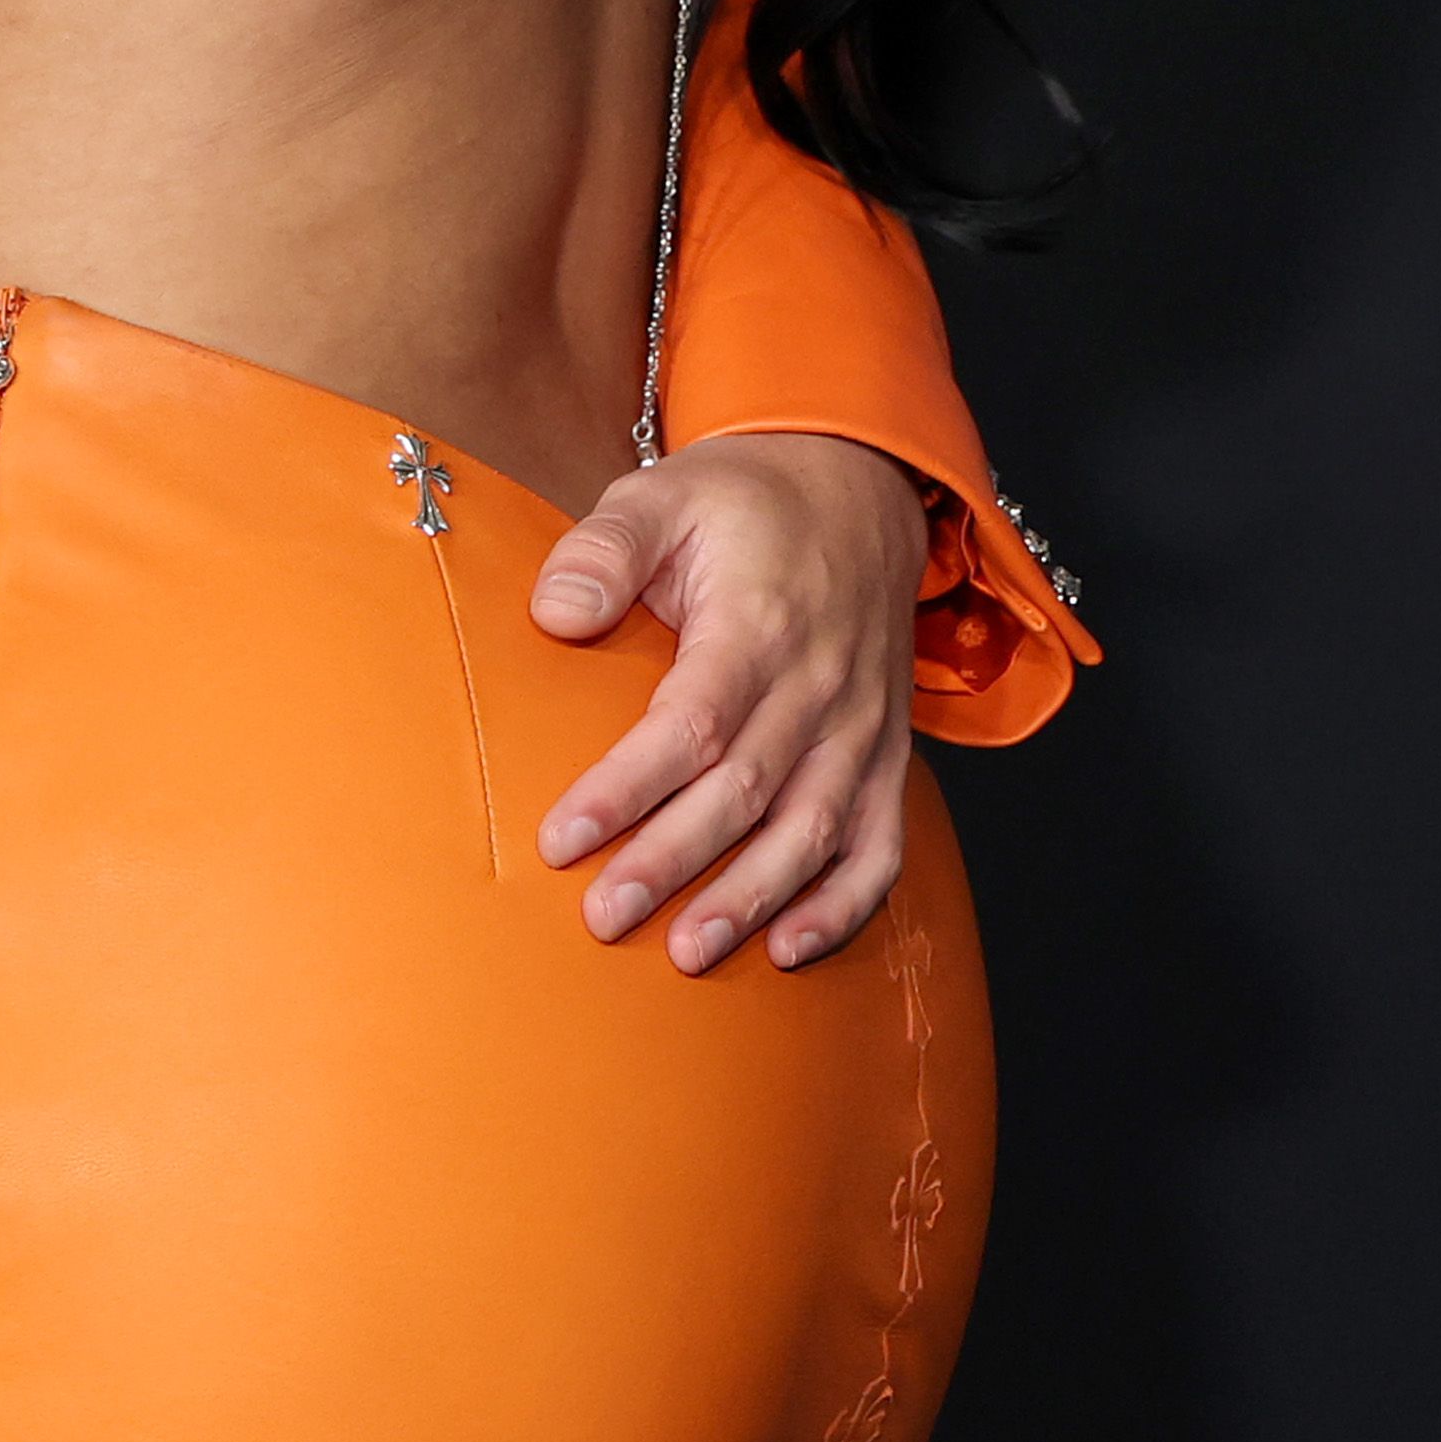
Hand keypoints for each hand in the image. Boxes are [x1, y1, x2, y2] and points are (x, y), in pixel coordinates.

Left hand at [526, 431, 927, 974]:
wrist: (859, 488)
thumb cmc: (744, 503)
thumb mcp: (661, 493)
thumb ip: (603, 549)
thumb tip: (555, 614)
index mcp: (760, 622)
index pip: (692, 723)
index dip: (627, 788)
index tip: (561, 839)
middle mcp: (821, 686)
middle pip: (745, 792)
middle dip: (672, 863)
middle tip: (604, 917)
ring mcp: (862, 729)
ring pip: (812, 832)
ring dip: (752, 899)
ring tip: (687, 952)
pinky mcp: (886, 756)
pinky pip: (879, 845)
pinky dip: (842, 906)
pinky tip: (787, 950)